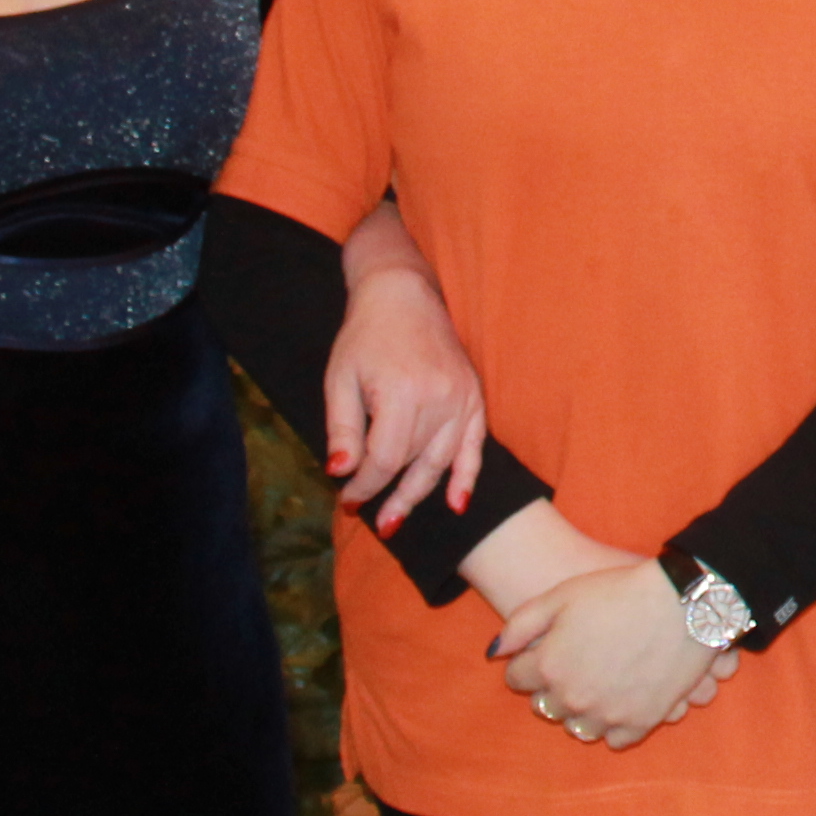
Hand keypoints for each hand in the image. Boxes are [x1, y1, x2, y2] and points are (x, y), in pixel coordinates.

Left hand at [324, 263, 485, 533]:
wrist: (404, 293)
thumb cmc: (365, 335)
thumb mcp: (340, 378)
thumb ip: (343, 429)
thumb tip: (341, 473)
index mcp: (401, 393)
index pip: (383, 459)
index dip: (364, 485)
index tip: (346, 497)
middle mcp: (438, 398)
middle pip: (413, 464)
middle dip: (388, 495)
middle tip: (372, 521)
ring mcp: (461, 397)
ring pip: (442, 461)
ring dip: (420, 494)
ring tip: (397, 518)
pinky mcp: (473, 395)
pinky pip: (475, 444)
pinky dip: (467, 475)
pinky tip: (457, 503)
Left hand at [493, 562, 733, 749]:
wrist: (684, 602)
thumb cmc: (621, 591)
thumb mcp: (563, 594)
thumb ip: (521, 623)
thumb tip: (494, 653)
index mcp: (548, 666)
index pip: (517, 679)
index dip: (530, 661)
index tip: (547, 650)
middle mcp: (572, 697)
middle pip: (546, 705)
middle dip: (554, 686)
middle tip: (577, 663)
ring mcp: (606, 714)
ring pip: (578, 727)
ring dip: (581, 709)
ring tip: (600, 683)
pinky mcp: (639, 723)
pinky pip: (614, 740)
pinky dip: (614, 725)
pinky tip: (621, 701)